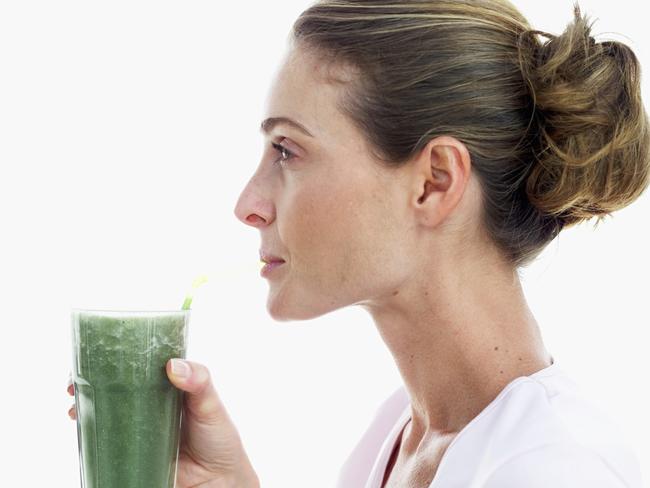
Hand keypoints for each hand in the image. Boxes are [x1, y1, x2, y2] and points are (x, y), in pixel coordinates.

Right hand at [67, 360, 259, 487]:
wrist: (216, 480)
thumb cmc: (218, 437)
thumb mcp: (211, 403)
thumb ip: (199, 381)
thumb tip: (172, 366)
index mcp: (167, 384)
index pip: (138, 363)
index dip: (115, 357)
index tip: (95, 354)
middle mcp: (149, 401)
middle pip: (115, 385)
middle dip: (91, 381)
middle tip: (74, 383)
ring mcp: (138, 426)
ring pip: (106, 411)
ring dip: (84, 406)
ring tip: (74, 406)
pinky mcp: (131, 450)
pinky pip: (106, 440)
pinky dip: (90, 433)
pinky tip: (80, 427)